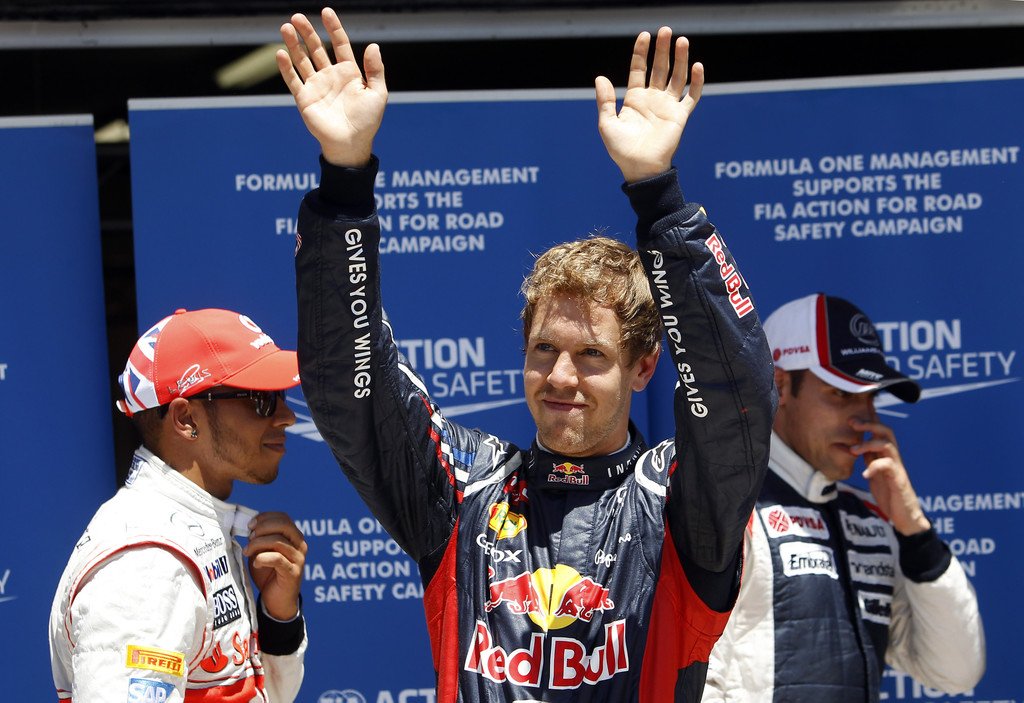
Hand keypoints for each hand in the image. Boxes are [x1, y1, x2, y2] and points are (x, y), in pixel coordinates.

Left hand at [244, 511, 307, 619]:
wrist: (277, 601)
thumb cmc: (268, 574)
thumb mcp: (263, 552)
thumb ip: (260, 540)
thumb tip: (249, 529)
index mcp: (294, 537)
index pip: (283, 517)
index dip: (265, 517)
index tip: (250, 525)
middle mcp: (300, 545)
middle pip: (284, 524)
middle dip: (262, 528)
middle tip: (249, 537)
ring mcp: (298, 558)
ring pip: (278, 541)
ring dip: (258, 544)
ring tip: (247, 552)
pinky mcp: (293, 572)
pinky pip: (277, 558)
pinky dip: (262, 558)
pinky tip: (255, 563)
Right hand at [277, 7, 387, 166]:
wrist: (351, 144)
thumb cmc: (367, 121)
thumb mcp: (377, 93)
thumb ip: (375, 70)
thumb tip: (373, 45)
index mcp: (349, 72)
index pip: (339, 44)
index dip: (333, 28)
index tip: (327, 12)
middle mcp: (330, 76)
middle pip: (316, 48)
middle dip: (307, 32)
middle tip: (297, 17)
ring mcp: (316, 86)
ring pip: (302, 60)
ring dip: (293, 44)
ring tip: (286, 27)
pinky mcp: (304, 99)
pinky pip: (293, 80)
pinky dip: (286, 68)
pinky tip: (280, 53)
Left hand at [595, 27, 703, 182]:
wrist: (640, 169)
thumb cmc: (621, 150)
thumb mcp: (607, 124)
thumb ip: (605, 101)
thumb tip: (600, 78)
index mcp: (634, 99)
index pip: (639, 69)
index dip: (641, 52)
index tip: (644, 35)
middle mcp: (652, 99)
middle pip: (659, 68)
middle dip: (663, 49)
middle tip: (666, 31)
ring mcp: (667, 106)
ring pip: (677, 76)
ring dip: (680, 59)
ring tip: (682, 41)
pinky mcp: (680, 116)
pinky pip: (691, 96)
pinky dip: (696, 82)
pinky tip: (697, 66)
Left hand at [849, 419, 930, 535]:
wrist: (905, 515)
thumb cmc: (890, 494)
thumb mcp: (874, 473)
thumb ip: (867, 460)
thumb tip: (851, 447)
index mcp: (885, 455)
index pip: (879, 432)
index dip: (869, 419)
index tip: (854, 411)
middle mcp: (893, 457)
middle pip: (886, 431)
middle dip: (869, 424)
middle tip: (852, 422)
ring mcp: (897, 467)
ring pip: (887, 444)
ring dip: (868, 443)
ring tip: (853, 450)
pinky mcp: (899, 479)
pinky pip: (888, 465)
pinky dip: (874, 467)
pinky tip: (865, 474)